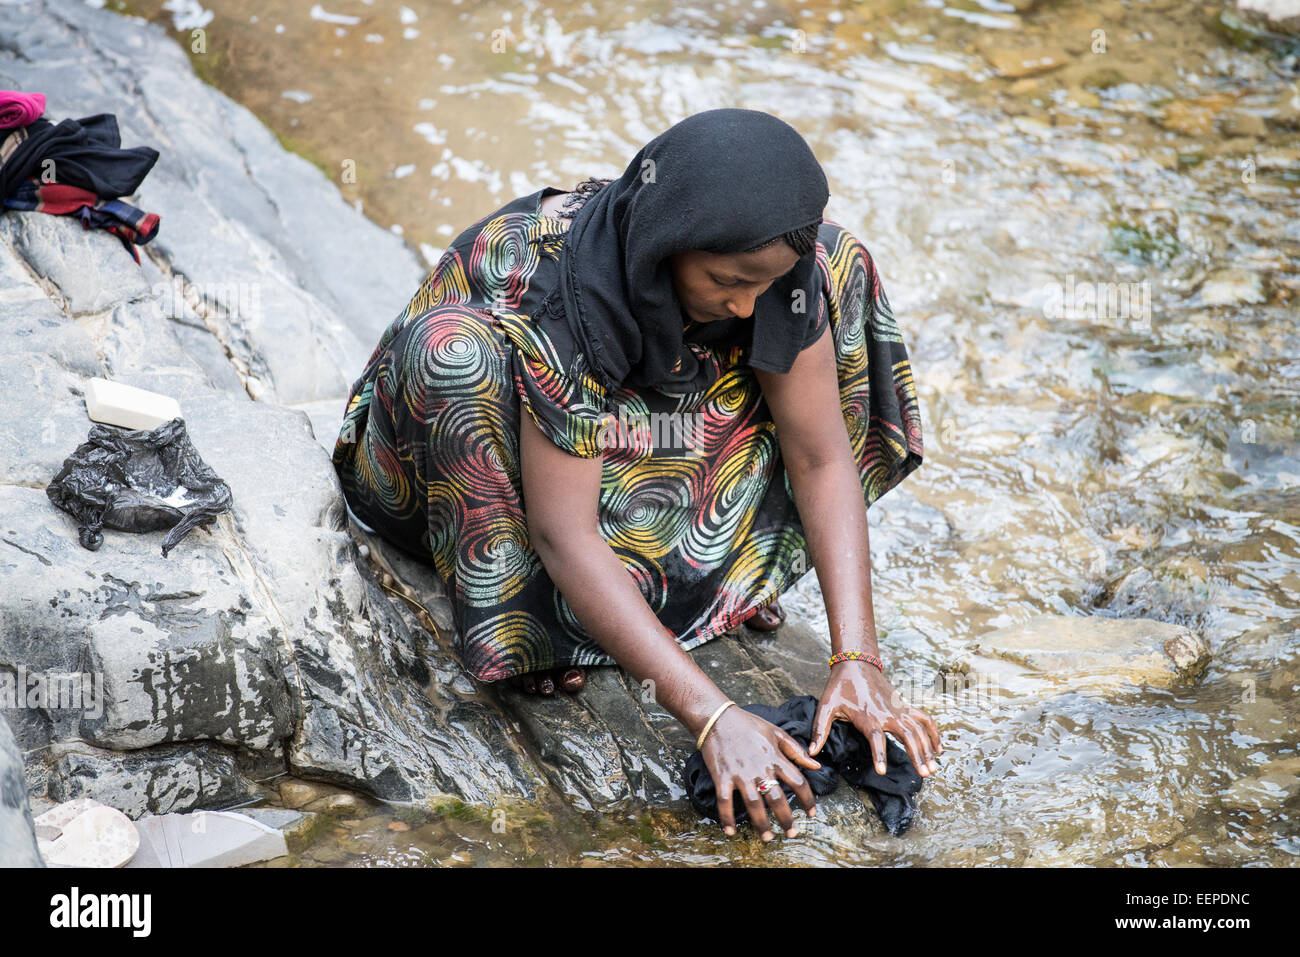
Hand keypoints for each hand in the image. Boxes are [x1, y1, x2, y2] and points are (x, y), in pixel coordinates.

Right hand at [701, 706, 821, 840]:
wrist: (717, 718)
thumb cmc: (748, 724)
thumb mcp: (776, 732)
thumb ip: (796, 750)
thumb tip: (816, 765)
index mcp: (774, 757)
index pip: (798, 781)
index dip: (808, 800)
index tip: (811, 813)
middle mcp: (759, 767)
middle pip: (776, 797)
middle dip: (786, 818)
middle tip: (791, 834)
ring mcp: (740, 772)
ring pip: (753, 803)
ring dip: (761, 822)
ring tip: (768, 837)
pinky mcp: (722, 775)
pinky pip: (725, 800)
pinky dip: (727, 817)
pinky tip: (730, 831)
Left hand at [810, 661, 941, 777]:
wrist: (856, 663)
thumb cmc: (840, 687)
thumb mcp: (826, 706)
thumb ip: (819, 729)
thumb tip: (811, 752)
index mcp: (867, 716)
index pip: (876, 738)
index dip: (879, 754)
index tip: (882, 771)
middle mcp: (886, 714)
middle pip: (907, 735)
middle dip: (917, 755)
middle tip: (925, 774)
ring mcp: (898, 709)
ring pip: (918, 729)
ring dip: (928, 748)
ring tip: (933, 768)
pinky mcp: (904, 706)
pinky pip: (923, 719)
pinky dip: (933, 733)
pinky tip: (937, 749)